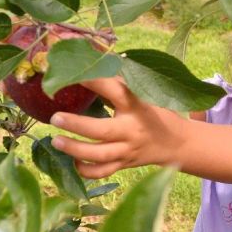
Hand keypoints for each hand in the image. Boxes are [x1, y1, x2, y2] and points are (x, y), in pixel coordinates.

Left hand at [50, 77, 186, 178]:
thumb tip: (93, 59)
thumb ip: (118, 82)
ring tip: (55, 141)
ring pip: (100, 155)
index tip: (74, 75)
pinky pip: (103, 172)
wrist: (176, 143)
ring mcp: (128, 150)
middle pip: (103, 131)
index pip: (115, 91)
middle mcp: (131, 129)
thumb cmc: (154, 112)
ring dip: (75, 149)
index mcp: (136, 106)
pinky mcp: (124, 164)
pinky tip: (73, 162)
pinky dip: (86, 170)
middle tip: (55, 117)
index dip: (95, 82)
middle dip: (77, 125)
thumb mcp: (143, 94)